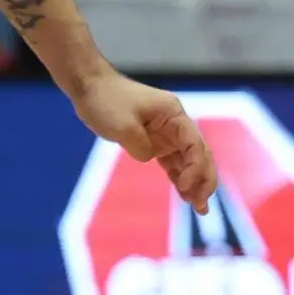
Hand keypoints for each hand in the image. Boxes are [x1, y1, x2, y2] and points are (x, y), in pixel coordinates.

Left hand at [71, 70, 216, 208]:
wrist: (90, 87)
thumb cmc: (106, 101)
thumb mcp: (123, 126)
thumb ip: (141, 146)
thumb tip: (150, 157)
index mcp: (174, 114)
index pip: (194, 144)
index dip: (196, 168)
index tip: (185, 187)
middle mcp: (175, 124)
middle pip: (198, 154)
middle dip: (203, 179)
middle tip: (202, 206)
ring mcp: (166, 133)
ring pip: (188, 160)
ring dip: (194, 182)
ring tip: (198, 208)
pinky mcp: (153, 141)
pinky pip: (172, 161)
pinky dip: (179, 176)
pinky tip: (184, 194)